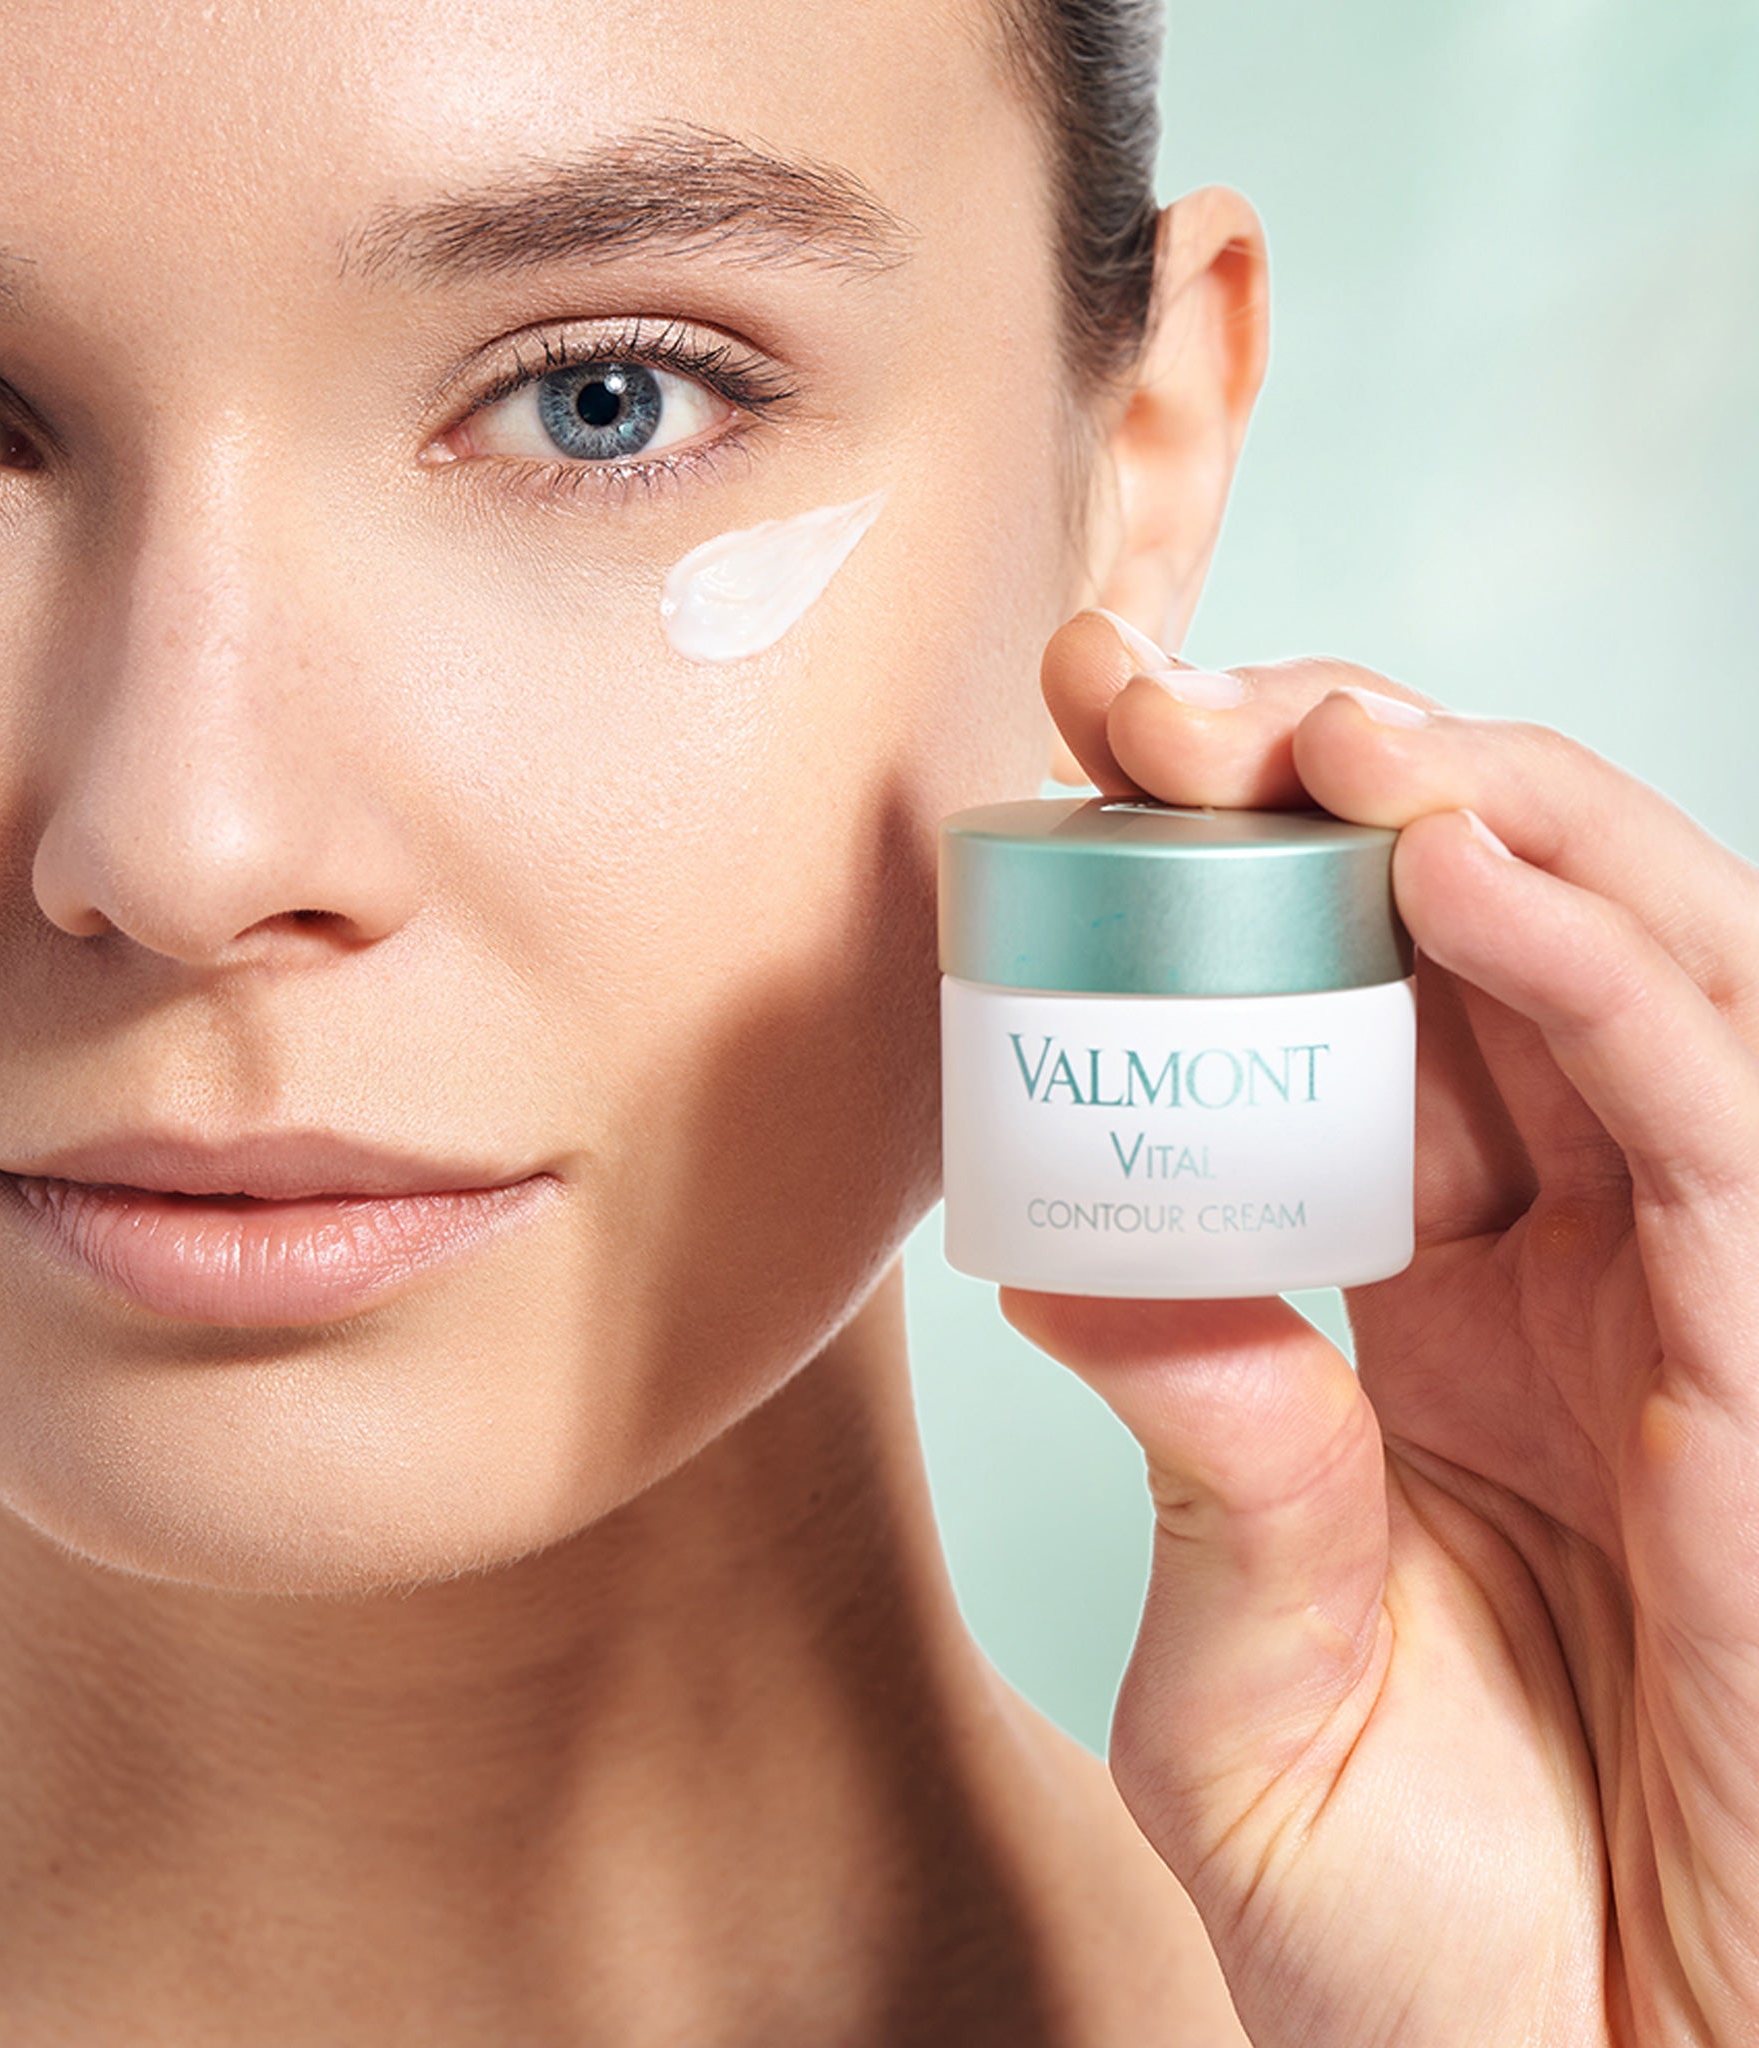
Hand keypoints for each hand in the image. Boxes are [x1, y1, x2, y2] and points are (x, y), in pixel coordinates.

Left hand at [1007, 611, 1758, 2045]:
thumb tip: (1071, 1260)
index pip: (1363, 1019)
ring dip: (1488, 819)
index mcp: (1441, 1310)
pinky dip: (1596, 977)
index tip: (1090, 753)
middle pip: (1494, 952)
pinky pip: (1710, 1123)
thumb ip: (1211, 1459)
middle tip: (1177, 690)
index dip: (1244, 872)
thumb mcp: (1253, 1674)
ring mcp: (1697, 1306)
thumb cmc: (1415, 1931)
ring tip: (1327, 724)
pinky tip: (1454, 865)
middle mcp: (1581, 1273)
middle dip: (1352, 787)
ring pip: (1637, 978)